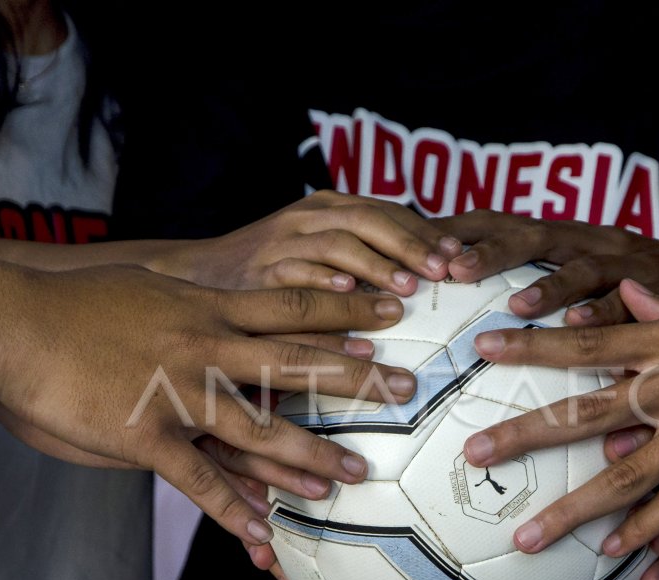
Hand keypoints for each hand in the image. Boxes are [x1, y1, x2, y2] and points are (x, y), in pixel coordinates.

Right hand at [0, 255, 416, 548]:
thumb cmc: (73, 305)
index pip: (293, 305)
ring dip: (308, 454)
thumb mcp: (144, 287)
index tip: (393, 309)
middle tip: (407, 389)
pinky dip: (231, 512)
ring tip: (353, 474)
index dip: (347, 308)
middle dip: (356, 378)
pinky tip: (263, 535)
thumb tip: (219, 297)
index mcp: (207, 310)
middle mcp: (205, 349)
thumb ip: (189, 298)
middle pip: (297, 363)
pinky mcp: (143, 437)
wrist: (10, 325)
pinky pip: (197, 482)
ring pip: (259, 428)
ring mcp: (178, 395)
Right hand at [161, 189, 462, 293]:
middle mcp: (308, 217)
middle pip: (368, 221)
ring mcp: (282, 240)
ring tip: (405, 289)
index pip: (387, 211)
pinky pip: (294, 271)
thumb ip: (368, 255)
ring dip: (375, 265)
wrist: (201, 273)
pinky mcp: (258, 269)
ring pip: (337, 243)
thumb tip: (429, 273)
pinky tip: (347, 293)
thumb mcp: (323, 249)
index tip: (457, 257)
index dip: (424, 232)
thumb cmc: (275, 268)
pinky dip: (322, 280)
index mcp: (330, 208)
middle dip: (408, 246)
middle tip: (442, 273)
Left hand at [432, 209, 658, 322]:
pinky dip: (606, 314)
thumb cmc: (650, 284)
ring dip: (544, 287)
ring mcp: (630, 263)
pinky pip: (633, 301)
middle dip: (486, 252)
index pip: (504, 226)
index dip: (459, 232)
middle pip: (530, 236)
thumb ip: (547, 288)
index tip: (411, 247)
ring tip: (512, 309)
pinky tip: (582, 328)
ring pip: (579, 269)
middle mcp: (593, 241)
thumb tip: (483, 310)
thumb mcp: (591, 277)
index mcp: (569, 238)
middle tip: (444, 271)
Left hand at [461, 279, 658, 561]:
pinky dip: (647, 530)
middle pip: (588, 411)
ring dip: (573, 509)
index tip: (484, 345)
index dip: (533, 345)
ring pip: (626, 474)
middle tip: (474, 450)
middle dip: (525, 432)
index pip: (588, 340)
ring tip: (527, 537)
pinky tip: (615, 554)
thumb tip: (636, 292)